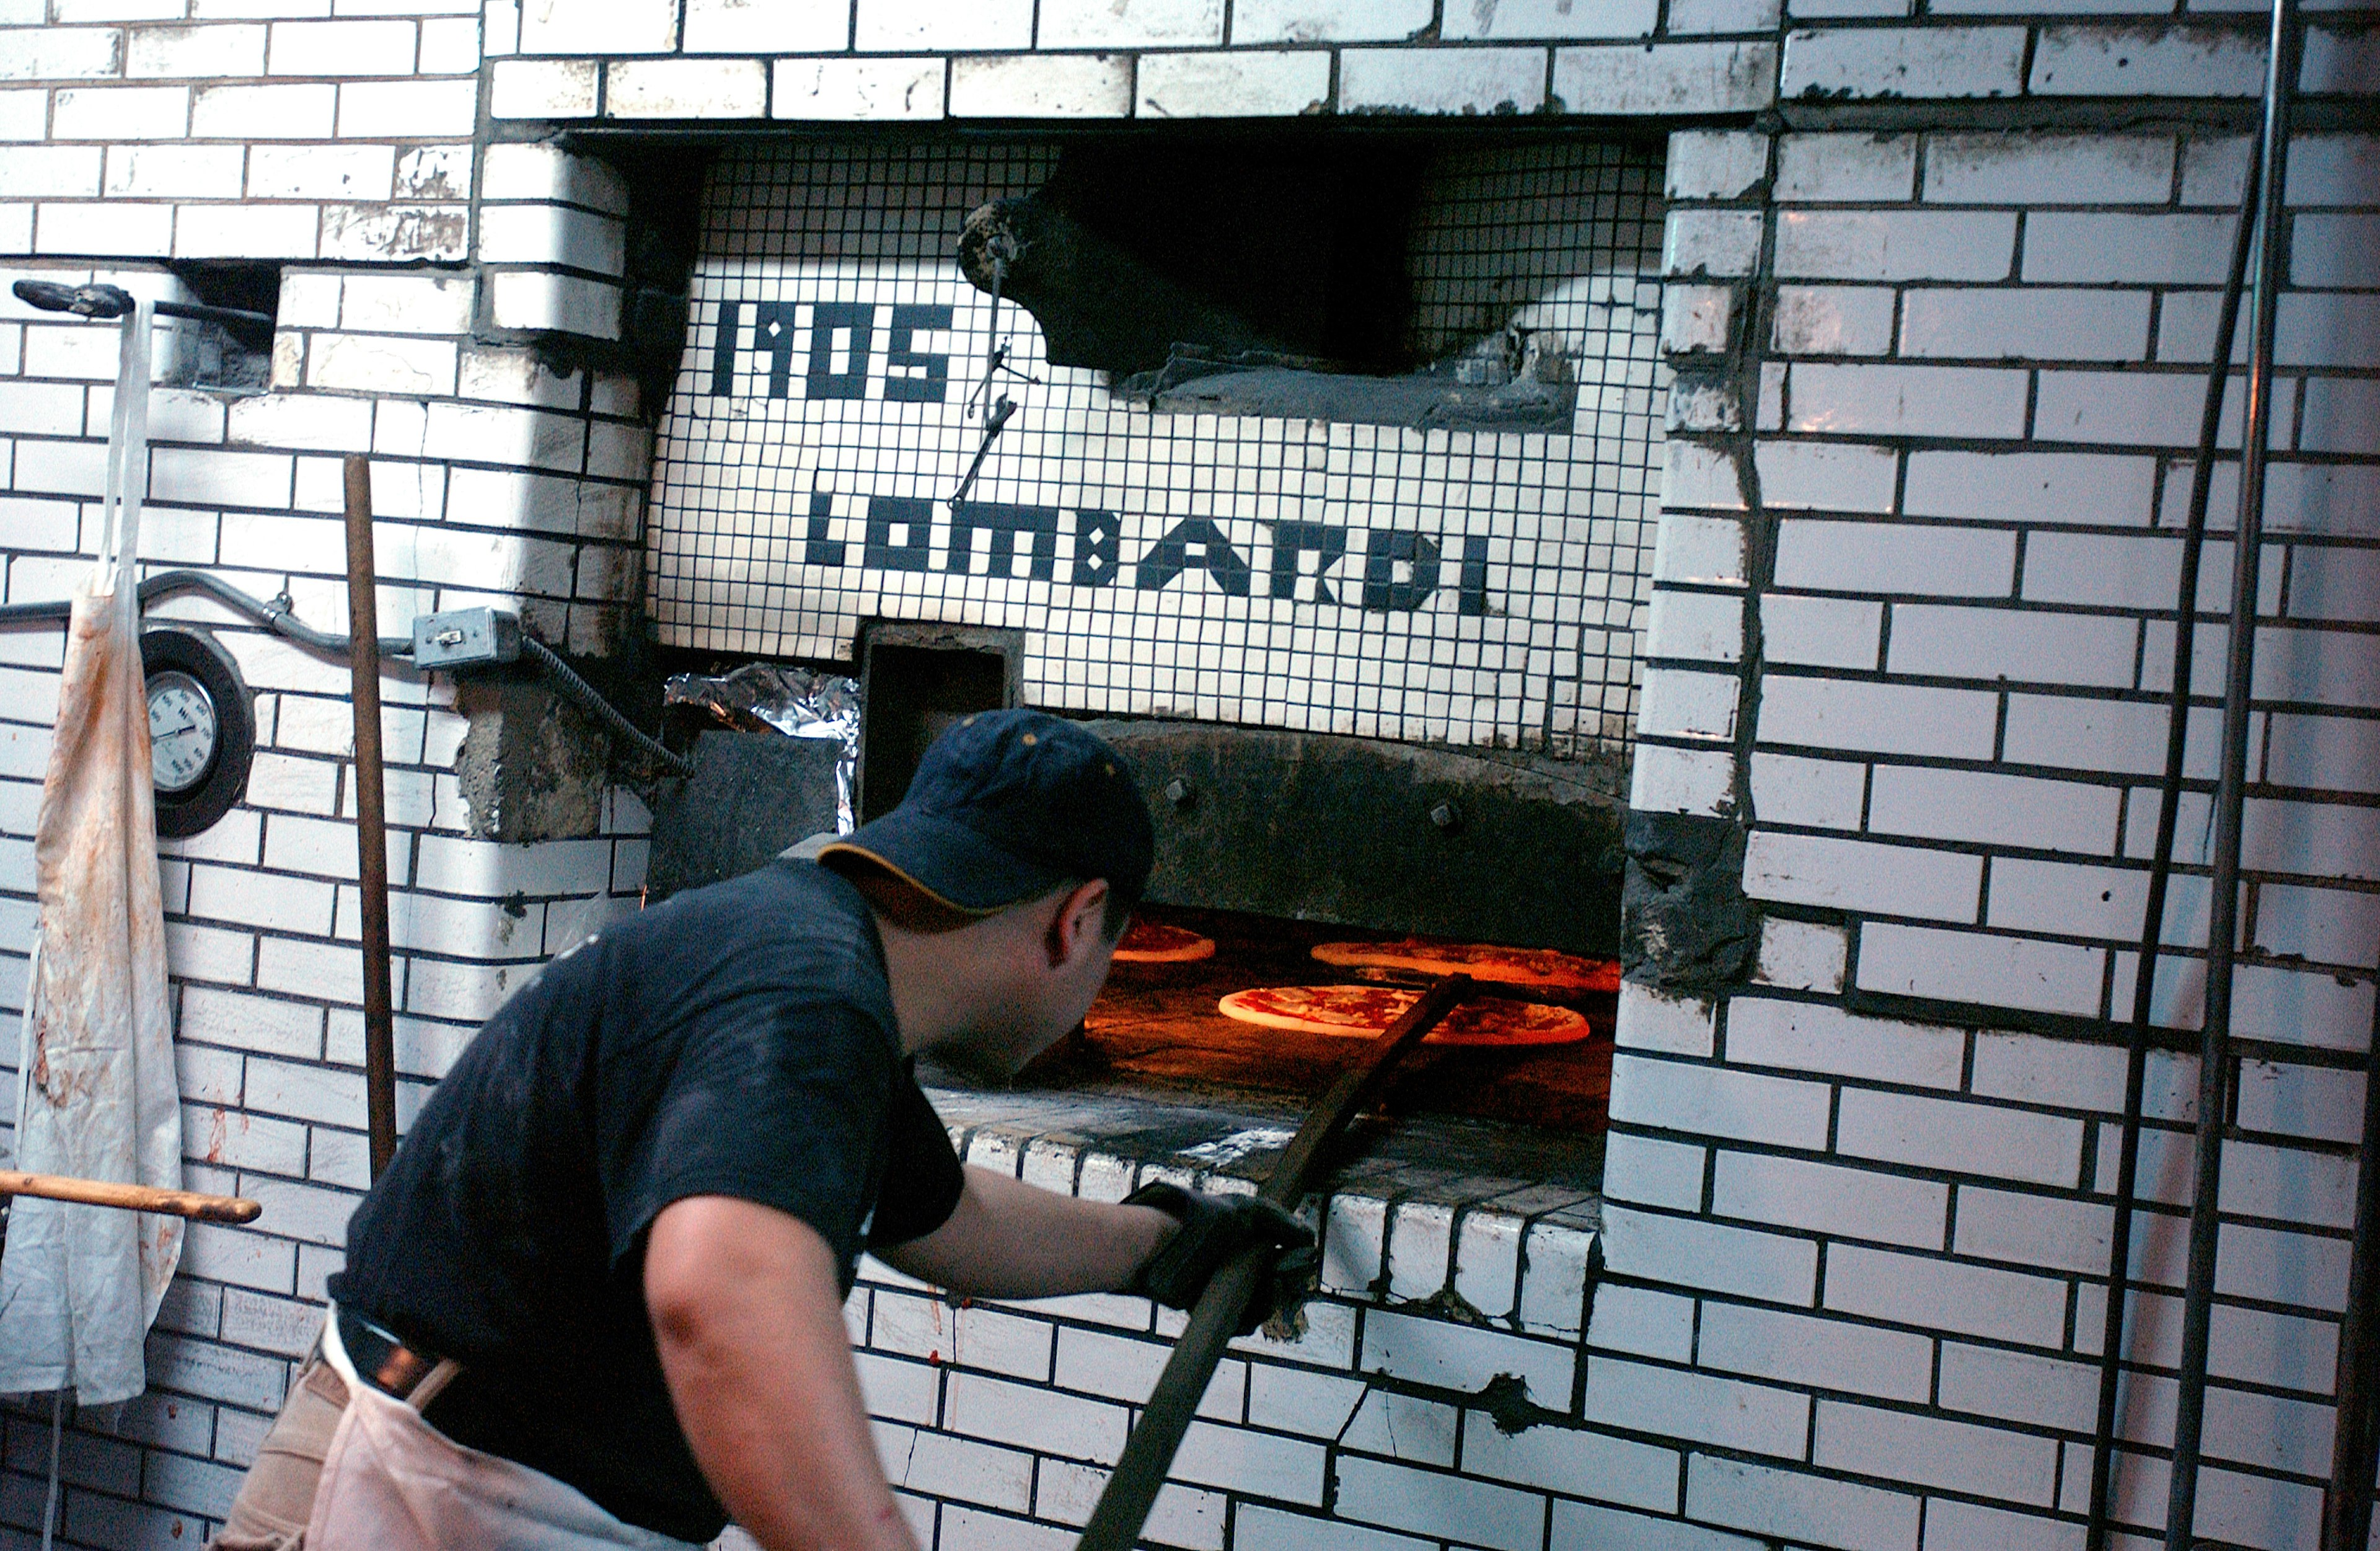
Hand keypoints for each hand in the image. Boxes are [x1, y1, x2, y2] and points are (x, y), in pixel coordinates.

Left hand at [1120, 1183, 1316, 1335]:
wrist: (1162, 1247)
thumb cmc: (1204, 1222)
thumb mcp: (1247, 1211)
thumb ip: (1281, 1221)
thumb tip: (1309, 1239)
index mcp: (1255, 1242)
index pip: (1289, 1261)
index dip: (1296, 1268)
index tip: (1293, 1268)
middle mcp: (1245, 1265)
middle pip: (1280, 1288)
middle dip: (1282, 1287)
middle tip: (1273, 1282)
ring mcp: (1230, 1288)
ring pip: (1263, 1308)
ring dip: (1264, 1304)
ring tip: (1252, 1294)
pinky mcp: (1216, 1308)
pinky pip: (1242, 1324)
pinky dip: (1244, 1322)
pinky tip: (1239, 1313)